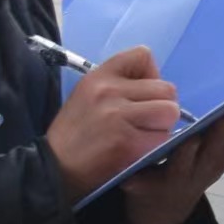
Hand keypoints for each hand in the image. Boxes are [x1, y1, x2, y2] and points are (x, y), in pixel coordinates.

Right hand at [45, 48, 180, 204]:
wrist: (54, 168)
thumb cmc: (76, 133)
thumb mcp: (89, 95)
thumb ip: (121, 84)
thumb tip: (158, 86)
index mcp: (99, 76)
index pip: (143, 55)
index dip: (151, 75)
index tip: (140, 94)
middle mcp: (109, 91)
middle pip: (167, 88)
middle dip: (161, 107)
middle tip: (143, 122)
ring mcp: (118, 116)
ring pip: (170, 112)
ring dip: (162, 127)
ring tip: (141, 136)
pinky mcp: (128, 142)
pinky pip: (163, 138)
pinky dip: (155, 146)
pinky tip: (136, 150)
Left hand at [122, 105, 223, 223]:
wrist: (161, 210)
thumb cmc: (191, 168)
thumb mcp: (218, 153)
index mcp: (218, 159)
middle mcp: (200, 171)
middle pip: (213, 153)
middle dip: (219, 136)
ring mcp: (174, 182)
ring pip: (182, 168)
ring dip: (187, 155)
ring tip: (189, 140)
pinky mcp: (146, 190)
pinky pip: (142, 185)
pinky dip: (137, 183)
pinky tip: (129, 179)